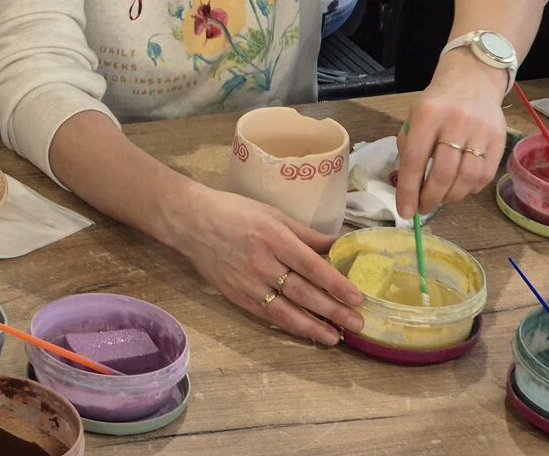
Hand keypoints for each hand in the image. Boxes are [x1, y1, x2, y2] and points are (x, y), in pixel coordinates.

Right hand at [169, 186, 362, 344]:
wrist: (190, 222)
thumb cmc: (234, 211)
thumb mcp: (273, 214)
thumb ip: (306, 233)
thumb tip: (338, 244)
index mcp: (274, 238)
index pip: (313, 267)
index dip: (337, 284)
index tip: (358, 298)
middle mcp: (262, 263)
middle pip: (304, 293)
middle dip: (334, 310)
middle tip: (358, 323)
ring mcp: (248, 283)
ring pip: (286, 311)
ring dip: (314, 327)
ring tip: (336, 337)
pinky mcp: (236, 296)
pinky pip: (267, 315)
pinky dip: (288, 326)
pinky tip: (305, 332)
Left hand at [396, 52, 507, 216]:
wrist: (473, 80)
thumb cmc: (437, 103)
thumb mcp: (414, 117)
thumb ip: (409, 148)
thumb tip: (407, 188)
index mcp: (428, 115)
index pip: (416, 159)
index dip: (409, 189)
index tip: (404, 211)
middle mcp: (456, 123)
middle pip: (444, 173)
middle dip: (431, 198)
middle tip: (423, 208)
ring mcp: (481, 131)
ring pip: (467, 178)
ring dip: (451, 197)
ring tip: (440, 198)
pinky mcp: (500, 139)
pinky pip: (485, 175)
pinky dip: (470, 189)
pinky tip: (459, 188)